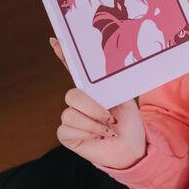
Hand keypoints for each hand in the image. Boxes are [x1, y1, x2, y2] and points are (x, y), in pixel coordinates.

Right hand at [52, 40, 146, 168]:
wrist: (132, 148)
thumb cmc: (129, 124)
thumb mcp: (124, 100)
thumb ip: (112, 85)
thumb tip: (108, 67)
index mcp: (91, 91)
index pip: (74, 70)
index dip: (64, 56)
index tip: (55, 41)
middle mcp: (78, 103)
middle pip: (72, 95)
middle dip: (93, 108)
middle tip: (110, 120)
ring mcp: (70, 118)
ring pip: (70, 114)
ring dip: (93, 124)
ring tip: (106, 131)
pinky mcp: (66, 134)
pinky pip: (67, 128)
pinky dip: (86, 133)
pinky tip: (96, 138)